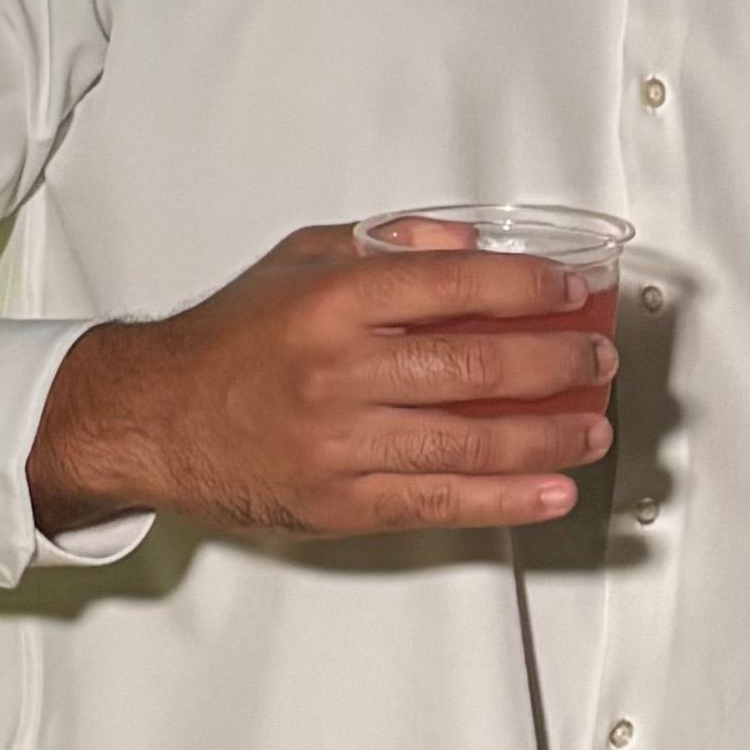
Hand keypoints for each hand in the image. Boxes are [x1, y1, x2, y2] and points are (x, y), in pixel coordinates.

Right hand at [26, 230, 619, 537]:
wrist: (152, 418)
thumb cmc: (224, 343)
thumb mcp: (298, 262)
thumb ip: (385, 246)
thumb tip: (468, 245)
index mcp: (332, 303)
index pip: (458, 285)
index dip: (529, 287)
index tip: (571, 291)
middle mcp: (339, 372)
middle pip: (478, 364)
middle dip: (558, 362)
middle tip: (597, 360)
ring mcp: (341, 444)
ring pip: (471, 440)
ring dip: (549, 436)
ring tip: (593, 427)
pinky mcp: (340, 503)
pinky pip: (441, 503)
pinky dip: (506, 499)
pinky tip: (548, 491)